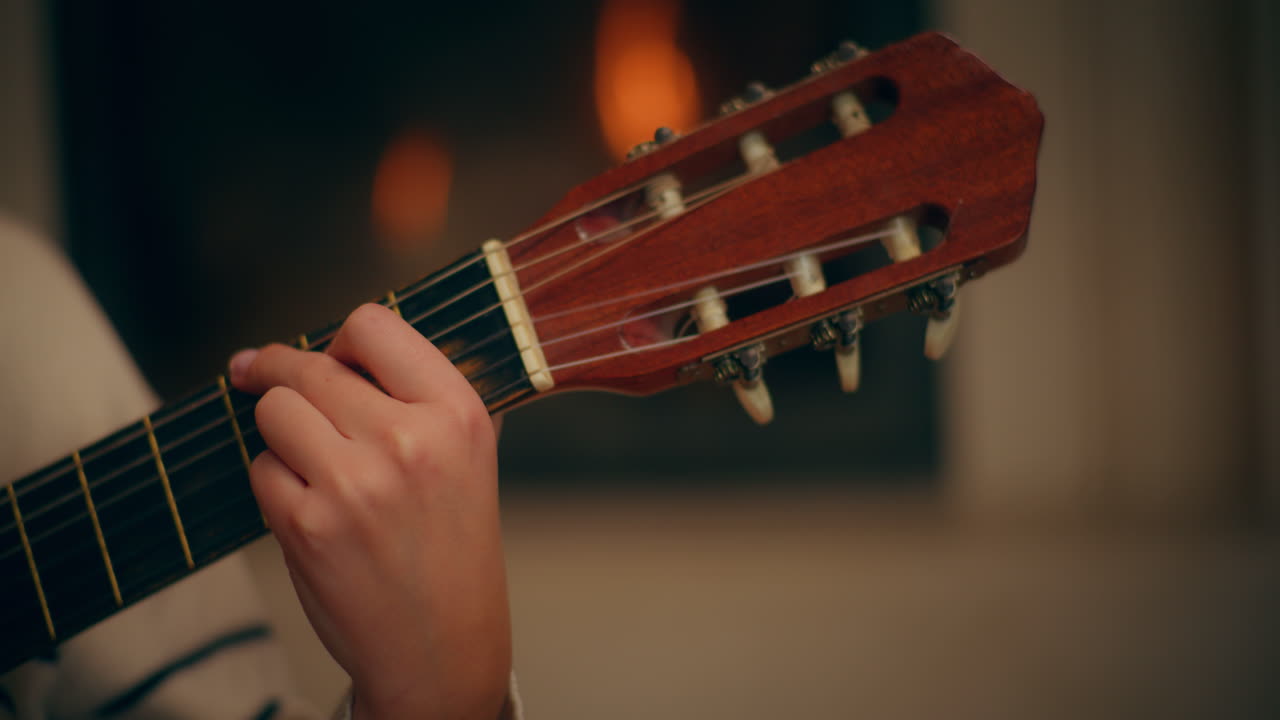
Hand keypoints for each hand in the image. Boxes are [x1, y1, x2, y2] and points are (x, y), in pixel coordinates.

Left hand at [229, 304, 509, 719]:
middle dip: (278, 372)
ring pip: (274, 412)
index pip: (374, 325)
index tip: (328, 356)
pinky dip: (275, 486)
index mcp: (457, 413)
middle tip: (257, 372)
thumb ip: (423, 395)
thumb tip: (344, 343)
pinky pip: (260, 470)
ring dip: (280, 433)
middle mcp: (410, 440)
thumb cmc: (453, 546)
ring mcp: (355, 483)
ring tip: (310, 462)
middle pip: (309, 367)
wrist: (443, 643)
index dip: (342, 340)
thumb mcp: (469, 455)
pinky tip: (311, 510)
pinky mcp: (308, 526)